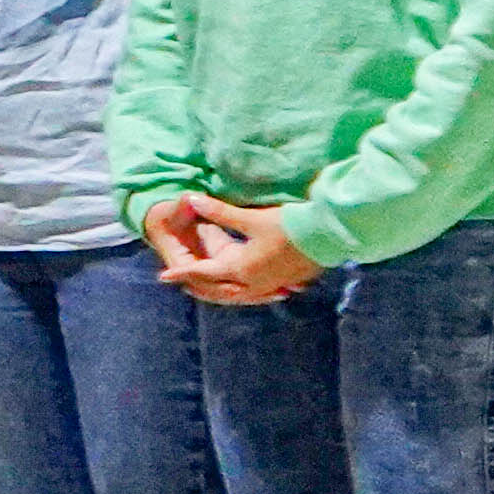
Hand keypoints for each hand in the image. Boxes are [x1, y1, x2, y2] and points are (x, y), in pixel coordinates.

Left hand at [148, 191, 319, 305]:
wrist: (330, 235)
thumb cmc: (289, 225)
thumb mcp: (251, 218)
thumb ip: (220, 212)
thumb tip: (192, 199)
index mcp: (241, 269)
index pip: (203, 272)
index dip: (182, 272)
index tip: (163, 276)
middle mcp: (254, 283)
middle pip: (218, 290)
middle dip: (199, 285)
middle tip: (182, 281)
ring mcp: (271, 286)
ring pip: (237, 294)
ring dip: (219, 289)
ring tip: (207, 284)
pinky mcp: (286, 283)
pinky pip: (256, 292)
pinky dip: (242, 290)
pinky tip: (242, 285)